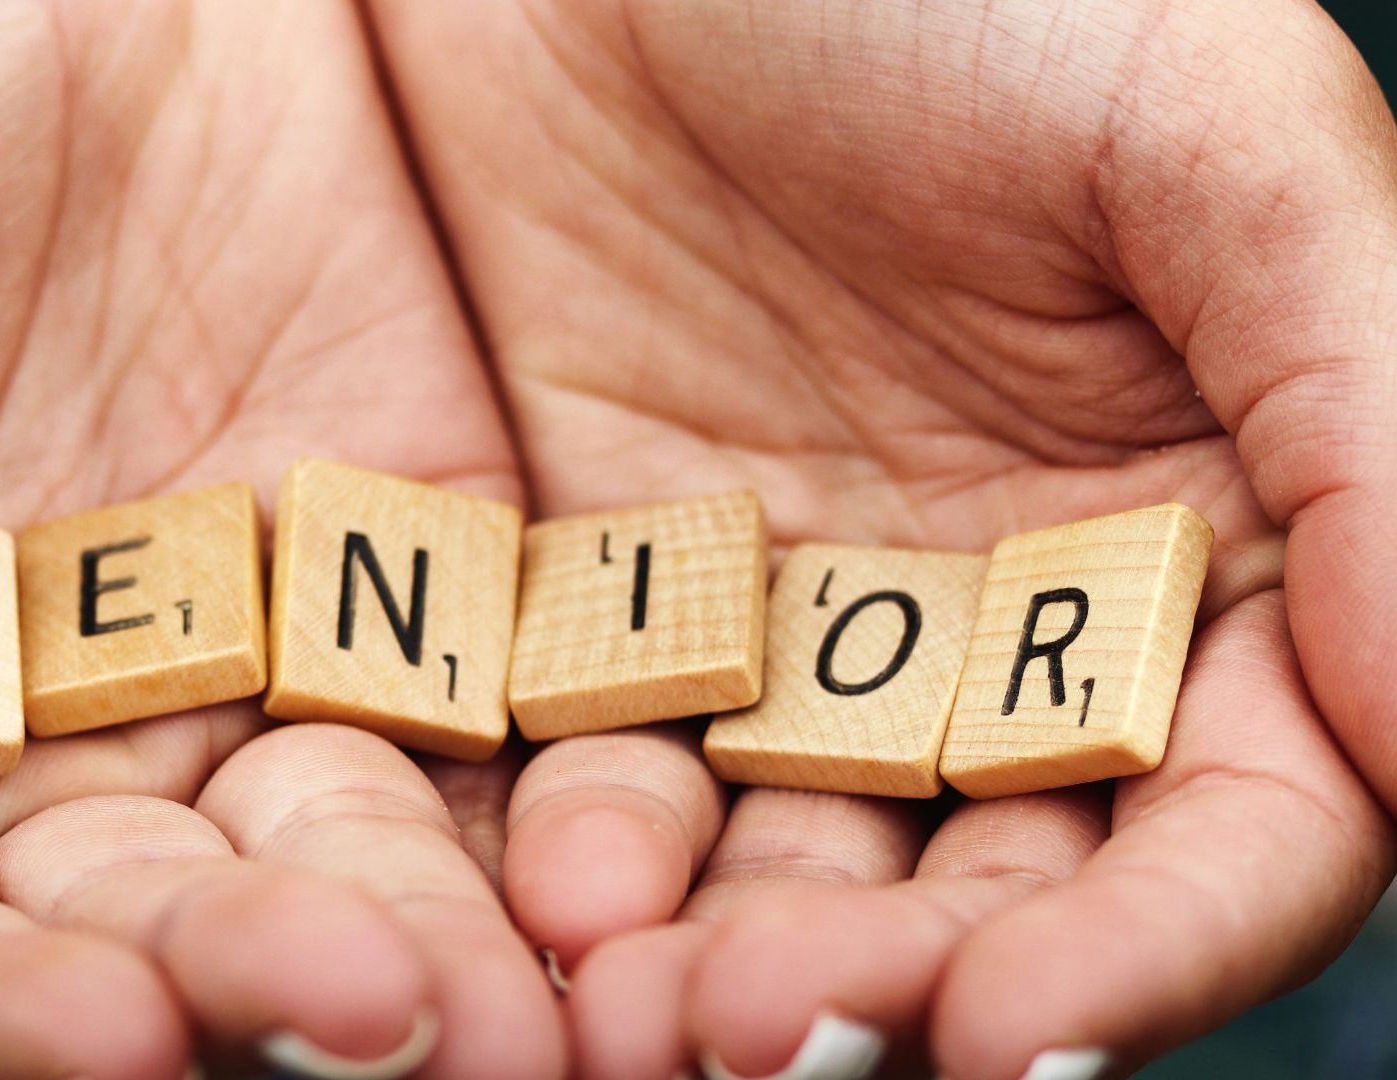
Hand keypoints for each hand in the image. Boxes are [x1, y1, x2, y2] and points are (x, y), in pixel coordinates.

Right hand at [0, 2, 559, 1075]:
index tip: (105, 1036)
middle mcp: (60, 733)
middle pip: (153, 926)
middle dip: (256, 984)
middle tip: (375, 1031)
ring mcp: (253, 647)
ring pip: (344, 843)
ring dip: (430, 932)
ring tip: (511, 1007)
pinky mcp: (421, 552)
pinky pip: (492, 693)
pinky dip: (550, 786)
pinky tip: (610, 865)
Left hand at [372, 0, 1396, 1075]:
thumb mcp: (1206, 139)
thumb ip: (1368, 423)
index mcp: (1203, 547)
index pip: (1226, 827)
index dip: (1142, 953)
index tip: (1015, 1033)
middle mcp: (1004, 628)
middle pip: (984, 889)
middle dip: (888, 987)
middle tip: (763, 1037)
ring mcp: (792, 629)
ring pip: (779, 861)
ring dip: (718, 961)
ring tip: (633, 1009)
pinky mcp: (607, 601)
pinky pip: (597, 763)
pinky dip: (573, 852)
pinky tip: (536, 899)